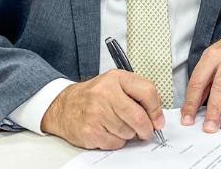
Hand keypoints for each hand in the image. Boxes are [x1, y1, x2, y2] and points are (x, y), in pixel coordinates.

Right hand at [41, 69, 164, 149]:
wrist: (63, 106)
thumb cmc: (94, 96)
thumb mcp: (115, 84)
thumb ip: (138, 94)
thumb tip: (157, 118)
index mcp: (116, 78)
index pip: (147, 91)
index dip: (156, 110)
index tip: (157, 120)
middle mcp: (105, 93)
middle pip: (138, 117)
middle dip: (146, 129)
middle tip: (146, 131)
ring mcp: (96, 113)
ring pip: (128, 132)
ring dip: (129, 134)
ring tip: (118, 126)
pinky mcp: (90, 131)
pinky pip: (116, 143)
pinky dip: (116, 141)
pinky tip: (107, 131)